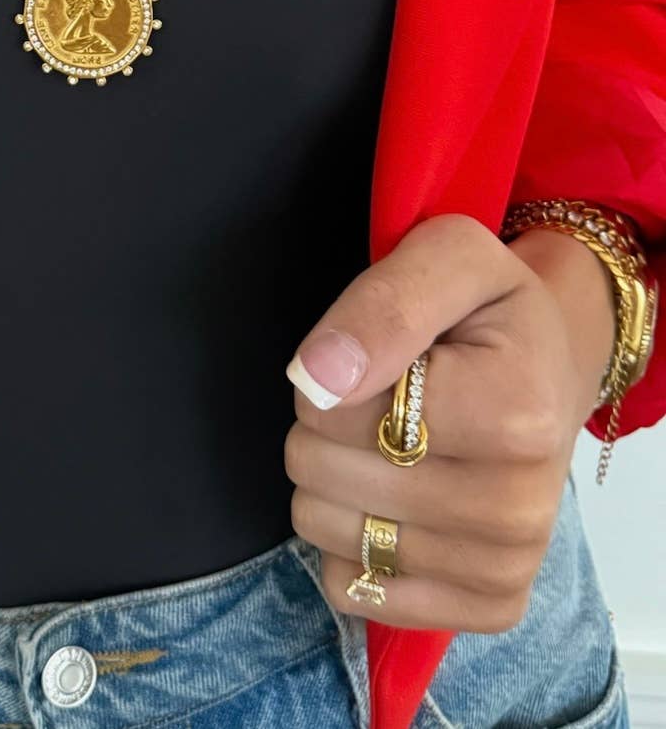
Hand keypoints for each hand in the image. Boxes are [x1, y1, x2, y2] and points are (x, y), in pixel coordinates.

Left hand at [284, 213, 616, 632]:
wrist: (549, 369)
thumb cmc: (491, 310)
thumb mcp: (448, 258)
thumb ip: (381, 305)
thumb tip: (315, 379)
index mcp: (514, 417)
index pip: (335, 410)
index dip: (330, 370)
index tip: (383, 354)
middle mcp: (516, 509)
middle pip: (319, 471)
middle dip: (326, 423)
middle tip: (386, 397)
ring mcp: (503, 566)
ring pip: (323, 529)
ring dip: (333, 478)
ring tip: (391, 442)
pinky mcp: (485, 605)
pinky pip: (350, 585)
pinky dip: (351, 540)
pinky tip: (397, 498)